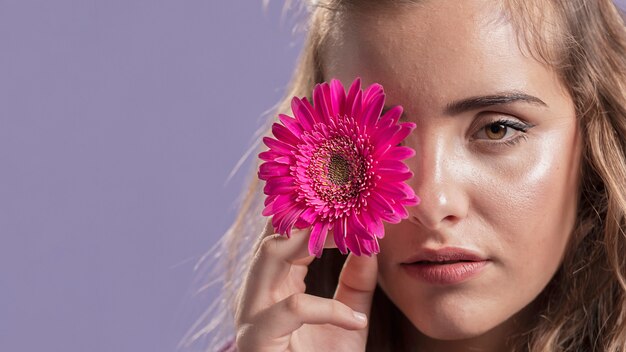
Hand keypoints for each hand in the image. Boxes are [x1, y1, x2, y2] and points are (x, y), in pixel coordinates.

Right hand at [234, 219, 377, 351]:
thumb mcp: (349, 317)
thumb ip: (358, 282)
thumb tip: (371, 241)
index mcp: (278, 283)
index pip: (288, 235)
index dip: (315, 214)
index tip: (348, 197)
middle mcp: (259, 292)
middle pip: (273, 235)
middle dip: (306, 215)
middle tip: (344, 205)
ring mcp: (253, 314)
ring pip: (269, 258)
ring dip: (307, 241)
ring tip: (347, 236)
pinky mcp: (257, 340)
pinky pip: (291, 309)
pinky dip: (326, 309)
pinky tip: (355, 320)